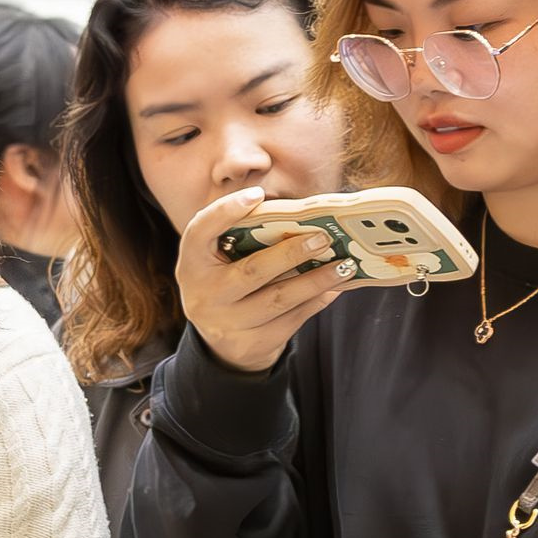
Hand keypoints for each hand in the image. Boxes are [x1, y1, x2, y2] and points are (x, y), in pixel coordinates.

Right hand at [177, 188, 350, 376]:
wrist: (220, 343)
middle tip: (323, 238)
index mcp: (192, 263)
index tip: (257, 194)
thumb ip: (241, 237)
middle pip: (253, 271)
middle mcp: (205, 294)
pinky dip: (316, 301)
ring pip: (279, 299)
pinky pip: (291, 320)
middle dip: (291, 253)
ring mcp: (228, 322)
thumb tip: (296, 218)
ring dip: (316, 280)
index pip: (201, 230)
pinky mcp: (252, 343)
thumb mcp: (218, 260)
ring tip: (344, 265)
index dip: (226, 211)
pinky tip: (335, 287)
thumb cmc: (226, 282)